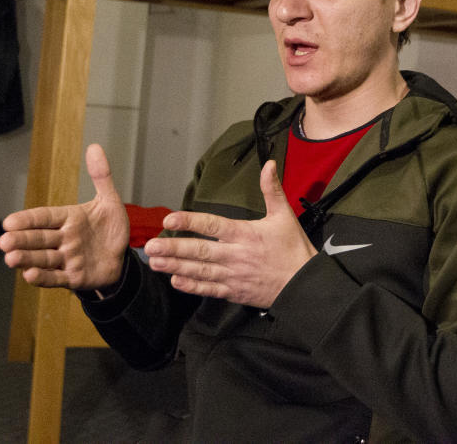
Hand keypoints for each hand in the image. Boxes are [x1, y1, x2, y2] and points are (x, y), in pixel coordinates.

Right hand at [0, 144, 129, 289]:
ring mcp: (67, 259)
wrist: (123, 258)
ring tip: (10, 259)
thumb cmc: (111, 229)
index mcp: (68, 219)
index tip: (9, 221)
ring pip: (43, 258)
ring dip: (26, 259)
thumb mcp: (110, 201)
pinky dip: (43, 277)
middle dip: (21, 240)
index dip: (28, 220)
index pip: (45, 217)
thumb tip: (94, 147)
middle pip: (38, 239)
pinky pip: (56, 278)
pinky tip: (29, 275)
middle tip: (4, 242)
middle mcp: (63, 239)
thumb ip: (101, 176)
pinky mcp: (73, 277)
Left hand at [144, 160, 316, 308]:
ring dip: (176, 267)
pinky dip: (192, 286)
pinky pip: (210, 289)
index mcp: (245, 234)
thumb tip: (269, 164)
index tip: (170, 219)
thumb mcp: (284, 215)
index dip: (190, 222)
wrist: (306, 285)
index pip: (213, 226)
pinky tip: (175, 281)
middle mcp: (236, 255)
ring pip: (200, 271)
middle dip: (174, 248)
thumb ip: (272, 189)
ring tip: (155, 262)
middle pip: (200, 251)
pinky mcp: (235, 292)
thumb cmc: (294, 248)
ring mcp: (234, 275)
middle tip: (151, 246)